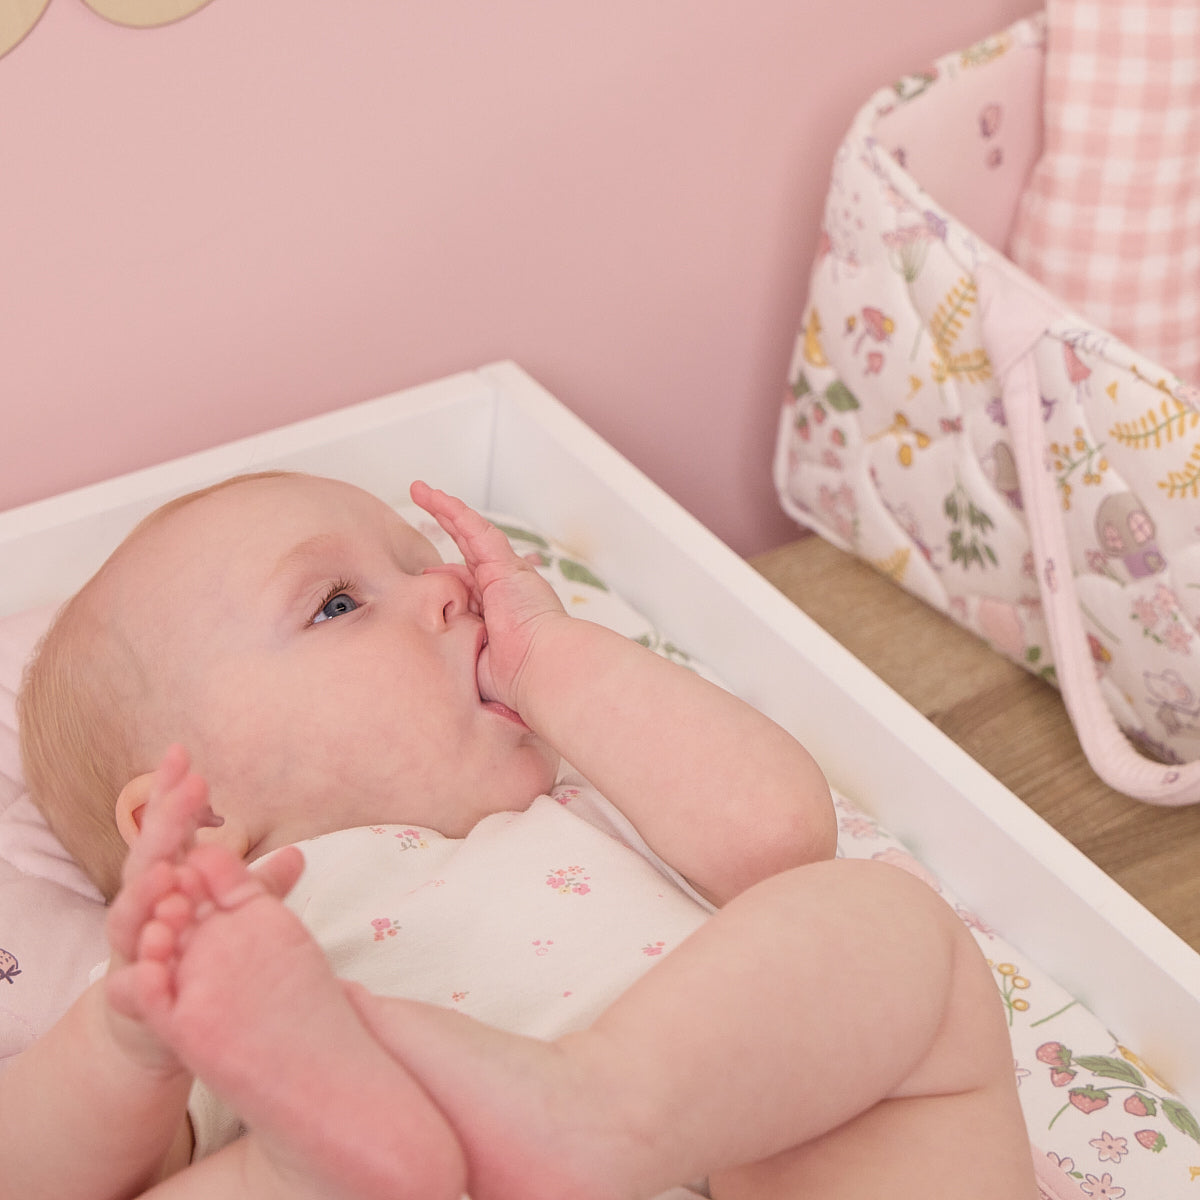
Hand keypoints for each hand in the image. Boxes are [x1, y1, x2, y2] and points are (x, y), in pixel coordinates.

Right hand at [105, 747, 302, 1030]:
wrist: (149, 1029)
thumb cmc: (192, 957)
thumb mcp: (228, 918)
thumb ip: (257, 888)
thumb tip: (300, 855)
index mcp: (165, 883)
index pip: (168, 829)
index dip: (171, 792)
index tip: (182, 752)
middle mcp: (141, 909)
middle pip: (148, 858)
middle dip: (165, 823)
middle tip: (188, 788)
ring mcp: (130, 951)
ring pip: (129, 918)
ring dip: (144, 894)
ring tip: (167, 869)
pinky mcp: (130, 999)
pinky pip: (127, 986)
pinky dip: (135, 975)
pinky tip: (147, 962)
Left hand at [410, 481, 566, 713]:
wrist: (542, 670)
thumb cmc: (515, 677)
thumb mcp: (474, 658)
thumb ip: (459, 645)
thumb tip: (438, 643)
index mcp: (500, 611)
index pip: (469, 583)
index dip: (446, 576)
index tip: (425, 577)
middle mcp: (505, 588)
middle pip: (469, 550)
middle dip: (447, 528)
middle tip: (425, 508)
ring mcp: (507, 573)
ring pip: (471, 533)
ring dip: (445, 510)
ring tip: (420, 491)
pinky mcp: (505, 565)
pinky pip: (476, 530)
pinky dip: (454, 512)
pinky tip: (433, 497)